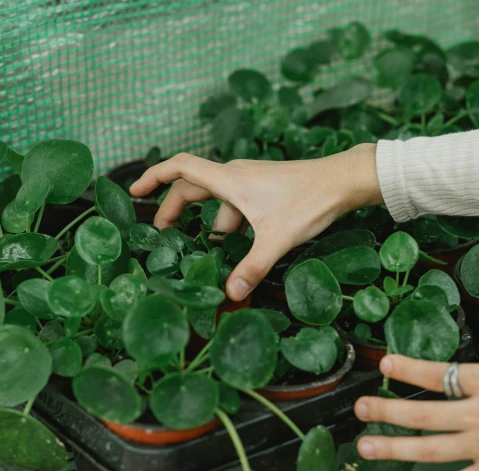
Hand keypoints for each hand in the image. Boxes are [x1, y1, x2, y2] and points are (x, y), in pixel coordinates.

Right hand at [129, 144, 381, 300]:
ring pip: (218, 202)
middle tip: (162, 235)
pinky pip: (236, 205)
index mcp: (229, 180)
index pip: (180, 168)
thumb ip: (252, 267)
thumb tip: (230, 294)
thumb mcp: (277, 238)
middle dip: (174, 211)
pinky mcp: (264, 188)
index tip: (134, 190)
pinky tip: (239, 248)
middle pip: (192, 188)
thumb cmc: (309, 201)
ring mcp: (250, 181)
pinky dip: (230, 224)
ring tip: (207, 255)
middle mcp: (235, 176)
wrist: (343, 180)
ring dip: (210, 226)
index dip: (154, 176)